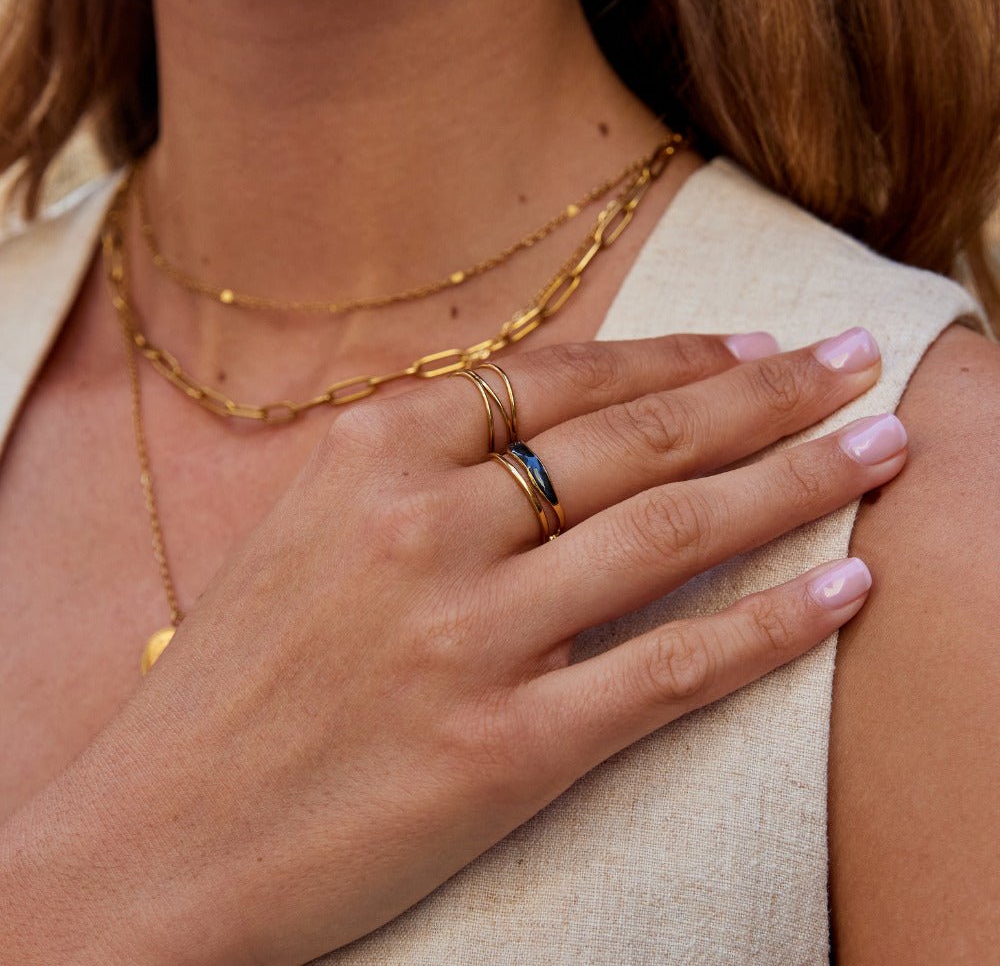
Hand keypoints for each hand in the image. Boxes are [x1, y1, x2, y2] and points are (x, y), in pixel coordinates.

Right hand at [0, 328, 901, 964]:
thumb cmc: (232, 677)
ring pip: (673, 532)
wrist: (156, 837)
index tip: (755, 348)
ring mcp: (470, 632)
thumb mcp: (310, 523)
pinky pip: (669, 669)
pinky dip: (770, 626)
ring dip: (796, 482)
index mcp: (372, 452)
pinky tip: (845, 588)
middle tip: (852, 363)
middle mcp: (426, 523)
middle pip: (640, 436)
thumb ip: (419, 465)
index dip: (675, 355)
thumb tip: (541, 426)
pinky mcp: (505, 746)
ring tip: (881, 445)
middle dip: (766, 395)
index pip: (561, 379)